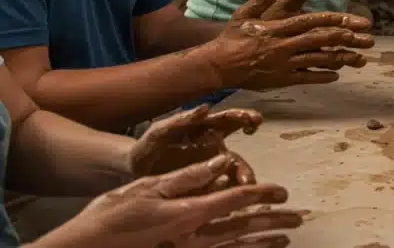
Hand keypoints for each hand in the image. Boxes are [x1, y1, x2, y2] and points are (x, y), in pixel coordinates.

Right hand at [37, 155, 301, 247]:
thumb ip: (188, 177)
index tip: (283, 191)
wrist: (87, 246)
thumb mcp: (149, 187)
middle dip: (273, 221)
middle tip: (299, 218)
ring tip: (286, 239)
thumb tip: (221, 162)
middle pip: (242, 226)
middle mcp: (192, 235)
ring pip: (234, 245)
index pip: (234, 201)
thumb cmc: (114, 213)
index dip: (262, 194)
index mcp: (186, 213)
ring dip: (262, 241)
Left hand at [128, 105, 262, 189]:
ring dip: (239, 182)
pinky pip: (217, 191)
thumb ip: (181, 120)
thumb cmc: (148, 145)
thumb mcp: (161, 130)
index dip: (245, 117)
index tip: (255, 120)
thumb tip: (206, 107)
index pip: (230, 121)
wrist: (132, 170)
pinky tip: (227, 202)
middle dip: (244, 168)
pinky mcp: (202, 187)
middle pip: (236, 155)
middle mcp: (212, 150)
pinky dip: (225, 196)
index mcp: (205, 131)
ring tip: (242, 191)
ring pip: (230, 176)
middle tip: (246, 178)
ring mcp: (208, 170)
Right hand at [207, 0, 374, 91]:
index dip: (331, 21)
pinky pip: (306, 77)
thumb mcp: (244, 14)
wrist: (218, 65)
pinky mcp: (281, 79)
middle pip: (318, 40)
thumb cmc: (232, 38)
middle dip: (342, 39)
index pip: (309, 21)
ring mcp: (283, 63)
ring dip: (339, 59)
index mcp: (277, 27)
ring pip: (316, 59)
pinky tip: (336, 75)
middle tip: (363, 38)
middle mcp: (283, 45)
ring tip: (358, 58)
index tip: (349, 20)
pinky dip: (322, 76)